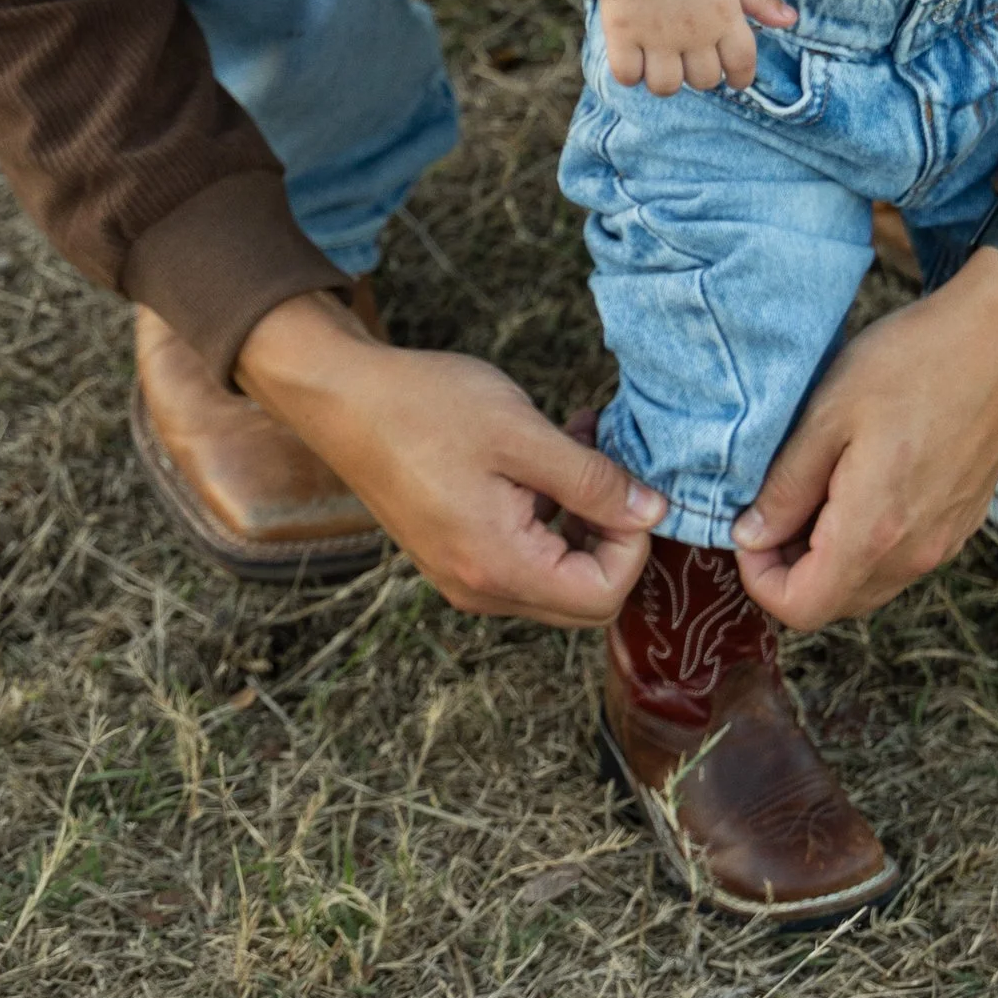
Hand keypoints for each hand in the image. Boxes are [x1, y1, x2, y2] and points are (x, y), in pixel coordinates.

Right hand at [237, 291, 663, 623]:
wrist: (344, 399)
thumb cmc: (426, 408)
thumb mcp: (523, 435)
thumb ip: (592, 481)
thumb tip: (653, 512)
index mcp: (498, 567)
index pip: (602, 597)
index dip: (634, 544)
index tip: (629, 482)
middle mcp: (481, 588)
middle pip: (583, 598)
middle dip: (613, 534)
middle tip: (612, 464)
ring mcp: (465, 574)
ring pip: (557, 574)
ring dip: (584, 516)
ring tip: (583, 440)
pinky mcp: (456, 552)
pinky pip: (525, 553)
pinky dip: (551, 512)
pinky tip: (551, 452)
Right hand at [599, 0, 796, 94]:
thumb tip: (789, 21)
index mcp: (725, 18)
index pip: (741, 66)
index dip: (740, 77)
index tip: (734, 78)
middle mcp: (694, 35)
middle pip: (703, 80)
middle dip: (701, 73)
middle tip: (692, 57)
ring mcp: (657, 37)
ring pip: (666, 86)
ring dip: (666, 78)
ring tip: (661, 61)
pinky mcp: (622, 33)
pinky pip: (626, 75)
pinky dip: (631, 73)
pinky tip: (634, 58)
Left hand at [731, 244, 997, 627]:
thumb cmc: (912, 362)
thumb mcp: (828, 412)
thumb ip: (786, 486)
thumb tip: (751, 536)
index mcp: (873, 532)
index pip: (801, 608)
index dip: (759, 577)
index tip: (750, 525)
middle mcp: (914, 554)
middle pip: (834, 603)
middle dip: (791, 568)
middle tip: (778, 502)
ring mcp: (944, 542)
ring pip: (869, 584)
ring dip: (830, 557)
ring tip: (819, 486)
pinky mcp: (963, 522)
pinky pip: (902, 559)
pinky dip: (869, 541)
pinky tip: (863, 480)